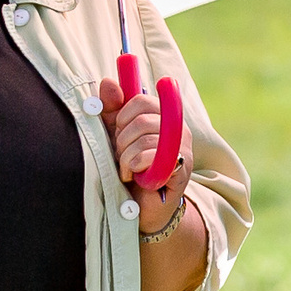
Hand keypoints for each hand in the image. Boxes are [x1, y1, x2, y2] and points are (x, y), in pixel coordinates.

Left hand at [100, 68, 190, 230]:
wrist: (142, 209)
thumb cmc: (132, 170)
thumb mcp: (116, 136)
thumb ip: (111, 110)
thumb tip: (108, 82)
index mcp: (164, 117)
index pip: (141, 100)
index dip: (122, 116)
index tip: (120, 133)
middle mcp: (178, 128)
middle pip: (140, 118)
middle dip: (122, 139)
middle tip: (123, 155)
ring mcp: (183, 148)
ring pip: (142, 138)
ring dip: (125, 157)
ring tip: (128, 169)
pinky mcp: (181, 169)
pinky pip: (149, 155)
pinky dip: (133, 166)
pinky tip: (135, 176)